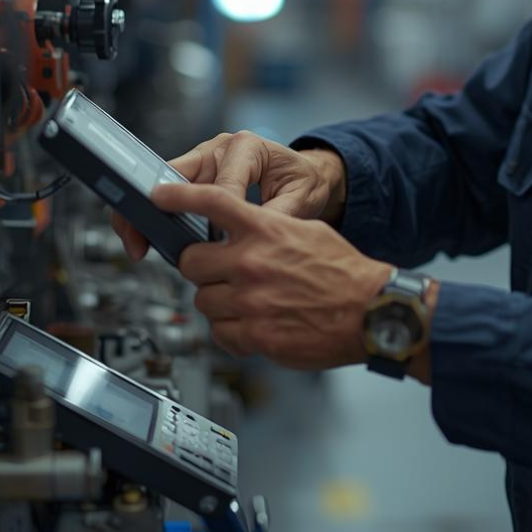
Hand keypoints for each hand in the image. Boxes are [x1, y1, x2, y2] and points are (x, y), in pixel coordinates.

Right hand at [110, 130, 345, 261]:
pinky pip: (170, 194)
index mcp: (248, 146)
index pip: (222, 184)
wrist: (309, 174)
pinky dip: (156, 216)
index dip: (213, 217)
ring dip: (148, 213)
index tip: (208, 244)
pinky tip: (148, 240)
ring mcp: (203, 160)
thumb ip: (279, 217)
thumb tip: (254, 240)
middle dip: (157, 206)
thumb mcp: (302, 198)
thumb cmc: (305, 182)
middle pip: (177, 174)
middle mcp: (219, 147)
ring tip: (138, 244)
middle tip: (142, 237)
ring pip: (165, 183)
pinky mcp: (195, 176)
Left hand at [148, 181, 390, 370]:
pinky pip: (219, 333)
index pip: (211, 202)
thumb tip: (238, 231)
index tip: (159, 196)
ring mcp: (250, 300)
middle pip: (191, 260)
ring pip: (202, 299)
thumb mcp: (306, 231)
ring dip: (218, 301)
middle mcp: (251, 262)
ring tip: (247, 302)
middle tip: (220, 271)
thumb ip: (267, 229)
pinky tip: (254, 325)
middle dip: (201, 267)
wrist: (372, 312)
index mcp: (265, 229)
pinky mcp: (255, 335)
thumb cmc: (344, 273)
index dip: (178, 197)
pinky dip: (231, 331)